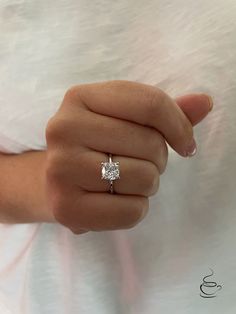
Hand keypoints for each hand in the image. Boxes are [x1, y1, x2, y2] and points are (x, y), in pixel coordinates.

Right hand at [45, 80, 212, 233]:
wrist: (53, 177)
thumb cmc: (95, 144)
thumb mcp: (122, 118)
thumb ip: (163, 111)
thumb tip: (205, 102)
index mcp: (80, 97)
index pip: (150, 104)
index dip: (180, 126)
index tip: (185, 144)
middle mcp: (64, 129)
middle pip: (150, 143)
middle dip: (159, 158)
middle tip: (141, 162)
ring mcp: (61, 169)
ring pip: (144, 178)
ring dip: (148, 184)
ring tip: (127, 180)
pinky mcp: (66, 207)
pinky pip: (132, 211)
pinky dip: (137, 208)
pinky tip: (119, 200)